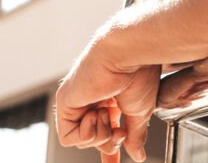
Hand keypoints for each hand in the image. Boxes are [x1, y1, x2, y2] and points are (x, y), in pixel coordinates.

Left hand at [55, 42, 159, 162]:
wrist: (126, 55)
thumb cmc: (137, 74)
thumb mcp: (141, 112)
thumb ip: (135, 135)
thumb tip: (138, 154)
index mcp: (114, 99)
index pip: (109, 130)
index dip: (112, 148)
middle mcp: (96, 99)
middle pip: (96, 139)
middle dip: (110, 143)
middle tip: (121, 131)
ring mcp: (80, 100)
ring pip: (83, 140)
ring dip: (100, 134)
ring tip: (107, 113)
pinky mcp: (66, 101)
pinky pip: (68, 137)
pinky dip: (85, 133)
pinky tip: (95, 114)